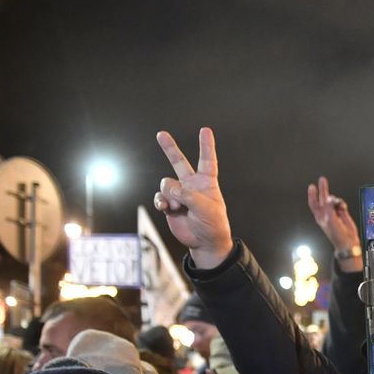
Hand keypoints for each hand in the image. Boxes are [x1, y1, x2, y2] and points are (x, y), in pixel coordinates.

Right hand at [154, 128, 233, 267]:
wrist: (204, 243)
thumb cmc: (213, 226)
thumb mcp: (207, 210)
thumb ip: (189, 196)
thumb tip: (169, 189)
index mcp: (207, 183)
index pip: (208, 161)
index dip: (206, 145)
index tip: (205, 130)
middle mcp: (192, 185)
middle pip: (179, 162)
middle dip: (170, 148)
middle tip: (161, 134)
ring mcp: (179, 194)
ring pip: (166, 183)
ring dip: (169, 194)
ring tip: (177, 206)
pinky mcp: (169, 204)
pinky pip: (160, 196)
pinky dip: (161, 202)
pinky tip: (166, 208)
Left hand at [308, 175, 361, 270]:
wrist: (348, 241)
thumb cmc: (337, 235)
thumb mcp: (330, 220)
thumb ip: (329, 207)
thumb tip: (330, 198)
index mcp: (320, 216)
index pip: (314, 203)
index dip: (312, 194)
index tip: (312, 186)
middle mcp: (326, 213)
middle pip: (323, 198)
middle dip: (323, 189)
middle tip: (322, 180)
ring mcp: (334, 213)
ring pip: (334, 200)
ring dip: (336, 200)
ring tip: (338, 203)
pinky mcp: (342, 213)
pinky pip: (341, 204)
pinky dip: (342, 203)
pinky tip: (343, 207)